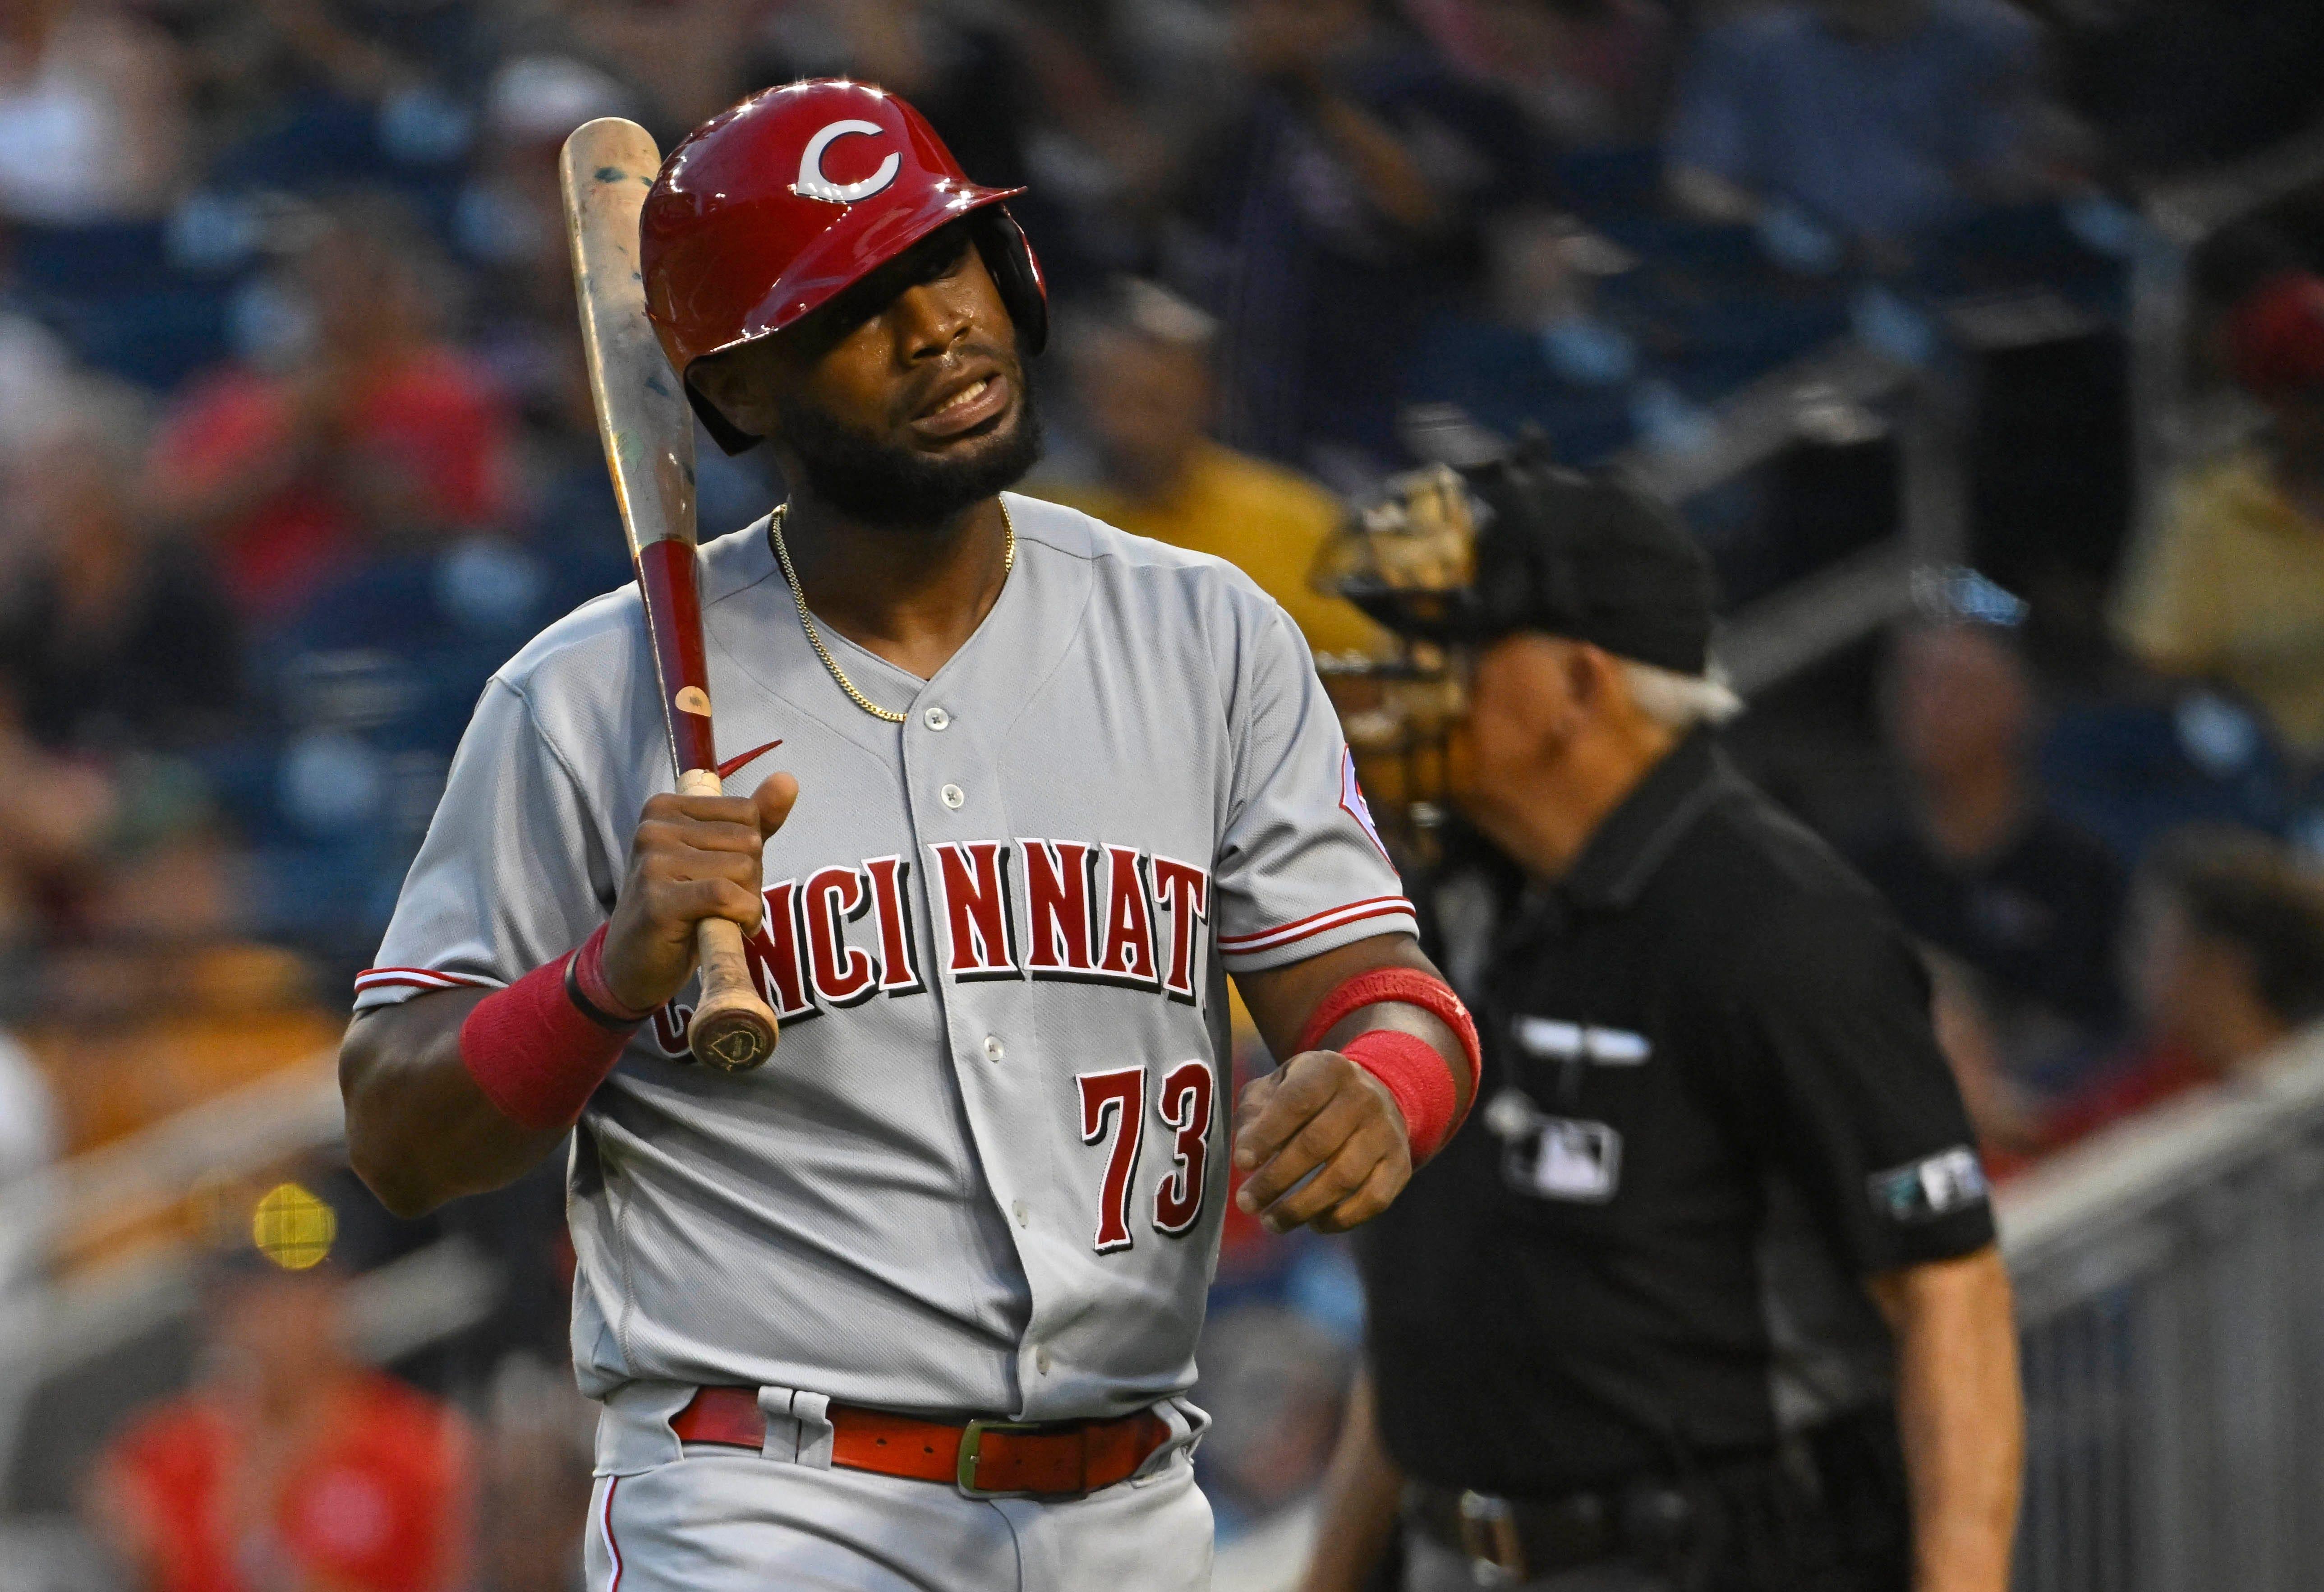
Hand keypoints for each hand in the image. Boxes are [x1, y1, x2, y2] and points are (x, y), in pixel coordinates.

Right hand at [601, 772, 796, 1012]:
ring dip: (746, 902)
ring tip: (716, 916)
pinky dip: (741, 916)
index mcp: (666, 808)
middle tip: (719, 903)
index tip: (722, 875)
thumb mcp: (719, 857)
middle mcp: (655, 827)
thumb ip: (754, 820)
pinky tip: (726, 927)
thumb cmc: (682, 908)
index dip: (750, 852)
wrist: (633, 964)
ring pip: (742, 869)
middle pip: (748, 841)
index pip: (747, 813)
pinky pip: (726, 896)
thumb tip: (788, 780)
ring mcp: (653, 862)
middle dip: (750, 879)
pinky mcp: (658, 900)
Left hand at [1232, 1051, 1410, 1234]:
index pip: (1296, 1102)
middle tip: (1247, 1202)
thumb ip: (1255, 1112)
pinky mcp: (1400, 1164)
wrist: (1372, 1095)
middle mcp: (1363, 1098)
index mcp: (1328, 1070)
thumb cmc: (1309, 1095)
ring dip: (1302, 1207)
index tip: (1242, 1163)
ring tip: (1271, 1222)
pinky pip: (1373, 1200)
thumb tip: (1246, 1153)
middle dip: (1276, 1179)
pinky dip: (1340, 1219)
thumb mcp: (1277, 1086)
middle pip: (1317, 1144)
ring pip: (1343, 1178)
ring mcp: (1386, 1132)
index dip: (1267, 1134)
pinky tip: (1314, 1223)